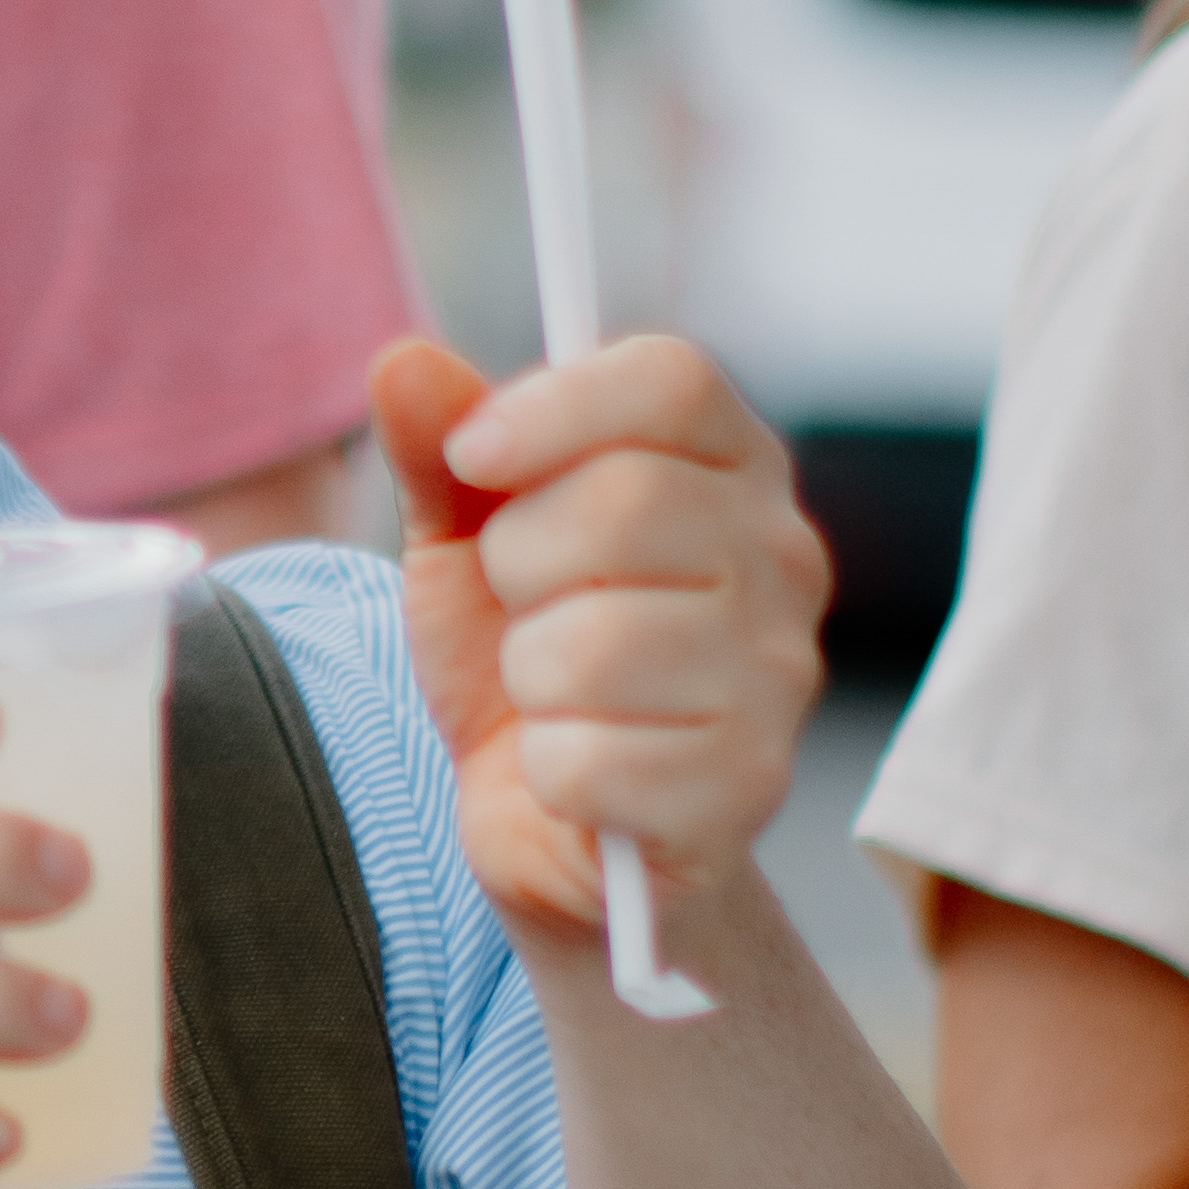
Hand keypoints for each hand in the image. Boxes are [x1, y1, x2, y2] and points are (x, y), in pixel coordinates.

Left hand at [377, 330, 826, 965]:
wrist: (558, 825)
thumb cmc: (530, 661)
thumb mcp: (466, 543)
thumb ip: (440, 452)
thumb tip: (405, 363)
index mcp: (731, 466)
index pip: (672, 378)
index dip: (554, 406)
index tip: (470, 455)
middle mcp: (783, 557)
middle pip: (624, 503)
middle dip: (519, 566)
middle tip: (522, 611)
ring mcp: (781, 678)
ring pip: (595, 644)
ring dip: (529, 680)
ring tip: (553, 697)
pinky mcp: (748, 789)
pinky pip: (592, 761)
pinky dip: (549, 773)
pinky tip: (579, 777)